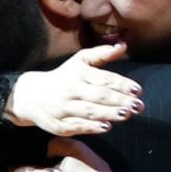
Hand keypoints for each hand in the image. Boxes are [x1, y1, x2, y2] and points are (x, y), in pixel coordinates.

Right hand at [5, 42, 142, 134]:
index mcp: (78, 73)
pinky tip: (107, 126)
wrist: (31, 97)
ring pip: (90, 111)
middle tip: (139, 106)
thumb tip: (123, 45)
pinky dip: (92, 127)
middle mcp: (71, 90)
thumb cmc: (63, 77)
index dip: (122, 84)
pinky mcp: (60, 124)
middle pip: (99, 95)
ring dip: (110, 113)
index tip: (138, 90)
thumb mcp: (79, 62)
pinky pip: (78, 125)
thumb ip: (101, 54)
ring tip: (127, 114)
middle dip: (120, 100)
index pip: (103, 78)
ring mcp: (64, 108)